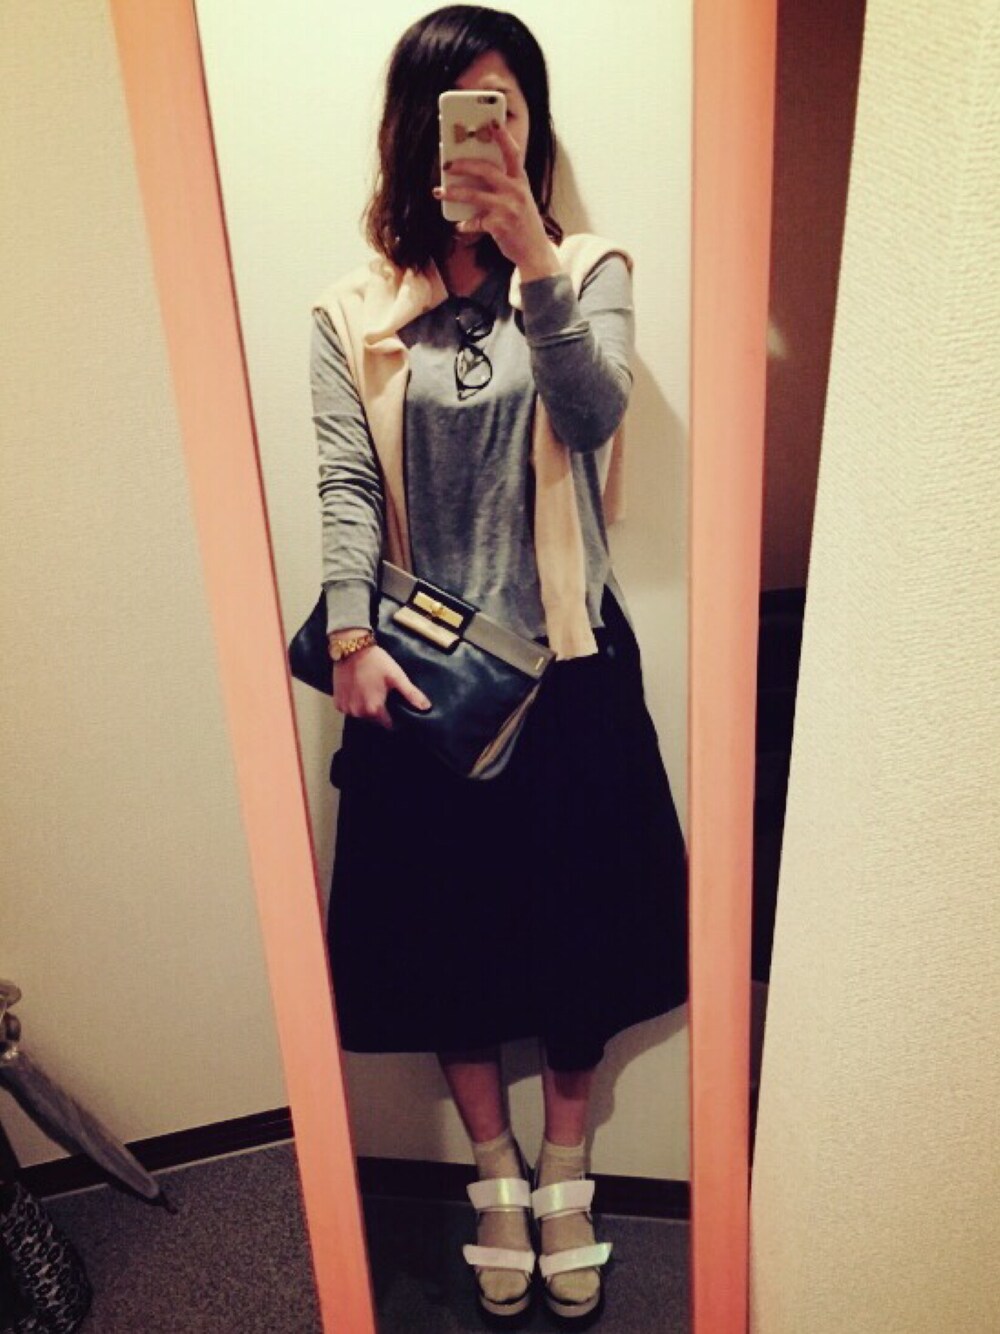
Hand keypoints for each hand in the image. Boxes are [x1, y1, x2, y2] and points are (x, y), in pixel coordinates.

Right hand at [332, 644, 430, 729]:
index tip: (395, 705)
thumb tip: (426, 708)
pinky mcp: (337, 701)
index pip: (388, 724)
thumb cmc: (376, 662)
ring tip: (370, 690)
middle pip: (374, 719)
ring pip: (361, 714)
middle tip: (383, 694)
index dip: (394, 717)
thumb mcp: (397, 677)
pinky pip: (349, 708)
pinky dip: (354, 702)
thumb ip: (411, 694)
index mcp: (374, 709)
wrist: (352, 648)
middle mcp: (358, 713)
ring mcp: (345, 708)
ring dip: (365, 707)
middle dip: (379, 710)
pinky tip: (358, 690)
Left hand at [432, 121, 557, 275]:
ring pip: (474, 195)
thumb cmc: (523, 223)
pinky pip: (474, 222)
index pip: (513, 153)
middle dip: (463, 165)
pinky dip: (465, 224)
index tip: (491, 122)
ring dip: (453, 192)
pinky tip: (460, 225)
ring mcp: (507, 208)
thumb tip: (474, 175)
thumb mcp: (519, 199)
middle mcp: (516, 191)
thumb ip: (504, 185)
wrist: (535, 252)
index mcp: (521, 181)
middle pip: (486, 170)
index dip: (502, 136)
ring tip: (439, 191)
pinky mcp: (498, 226)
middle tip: (447, 164)